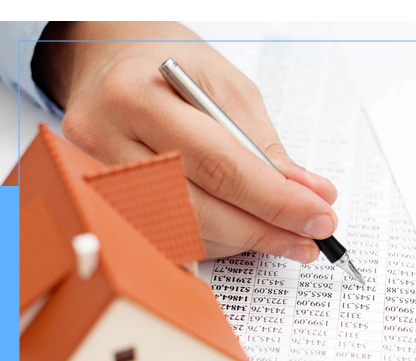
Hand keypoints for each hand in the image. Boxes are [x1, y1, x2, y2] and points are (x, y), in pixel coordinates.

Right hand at [32, 21, 337, 261]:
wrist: (107, 63)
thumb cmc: (167, 64)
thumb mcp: (226, 85)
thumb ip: (264, 145)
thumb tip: (308, 195)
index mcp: (136, 95)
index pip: (219, 164)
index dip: (275, 200)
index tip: (318, 217)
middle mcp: (105, 140)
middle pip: (198, 209)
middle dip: (264, 230)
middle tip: (308, 238)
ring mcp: (96, 178)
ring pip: (183, 232)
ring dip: (242, 241)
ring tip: (283, 235)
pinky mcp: (105, 203)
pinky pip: (168, 239)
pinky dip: (215, 242)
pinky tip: (243, 232)